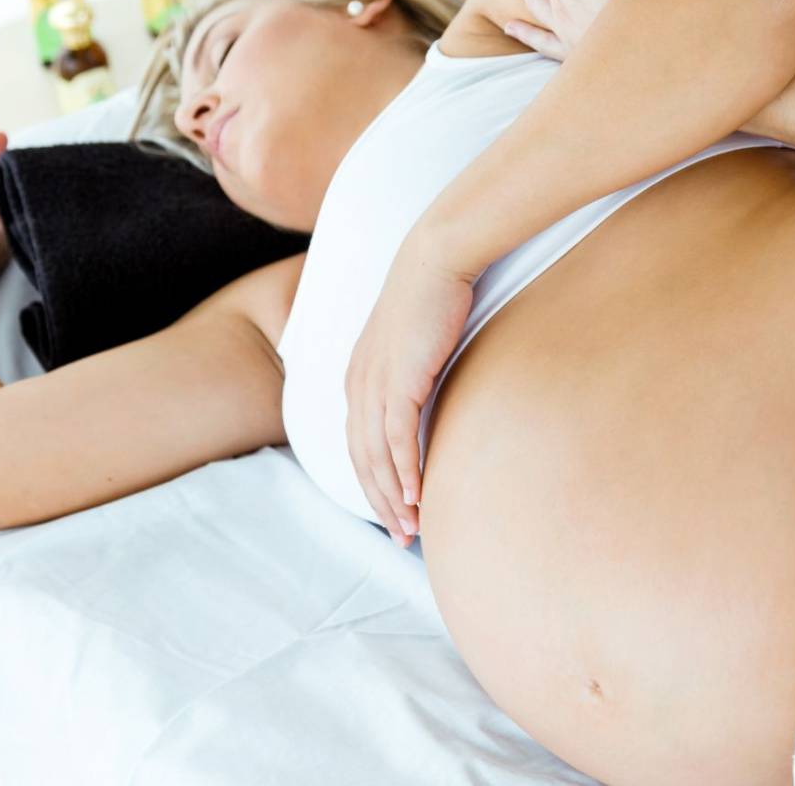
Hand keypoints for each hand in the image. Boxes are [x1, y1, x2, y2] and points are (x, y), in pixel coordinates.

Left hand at [344, 231, 475, 548]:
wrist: (436, 258)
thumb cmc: (433, 294)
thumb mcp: (415, 340)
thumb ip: (414, 371)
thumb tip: (429, 392)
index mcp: (358, 376)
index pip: (359, 444)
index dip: (374, 483)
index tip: (395, 511)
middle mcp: (357, 385)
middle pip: (362, 460)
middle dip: (380, 503)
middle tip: (402, 537)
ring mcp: (374, 384)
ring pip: (376, 458)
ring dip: (393, 498)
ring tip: (411, 529)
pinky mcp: (399, 381)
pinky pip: (397, 440)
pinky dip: (405, 472)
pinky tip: (417, 498)